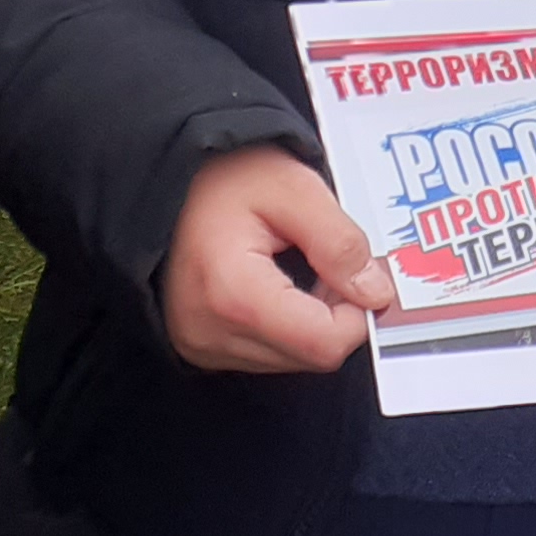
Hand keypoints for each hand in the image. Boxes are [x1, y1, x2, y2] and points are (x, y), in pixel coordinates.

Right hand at [162, 145, 395, 371]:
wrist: (159, 178)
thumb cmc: (219, 176)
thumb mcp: (293, 189)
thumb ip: (340, 242)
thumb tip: (376, 293)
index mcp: (233, 295)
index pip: (324, 344)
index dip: (357, 311)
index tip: (358, 271)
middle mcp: (211, 334)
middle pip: (310, 356)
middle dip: (335, 312)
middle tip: (324, 259)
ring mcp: (201, 346)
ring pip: (292, 359)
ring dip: (311, 320)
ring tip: (294, 266)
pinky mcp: (200, 347)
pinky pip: (265, 353)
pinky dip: (285, 326)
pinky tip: (275, 284)